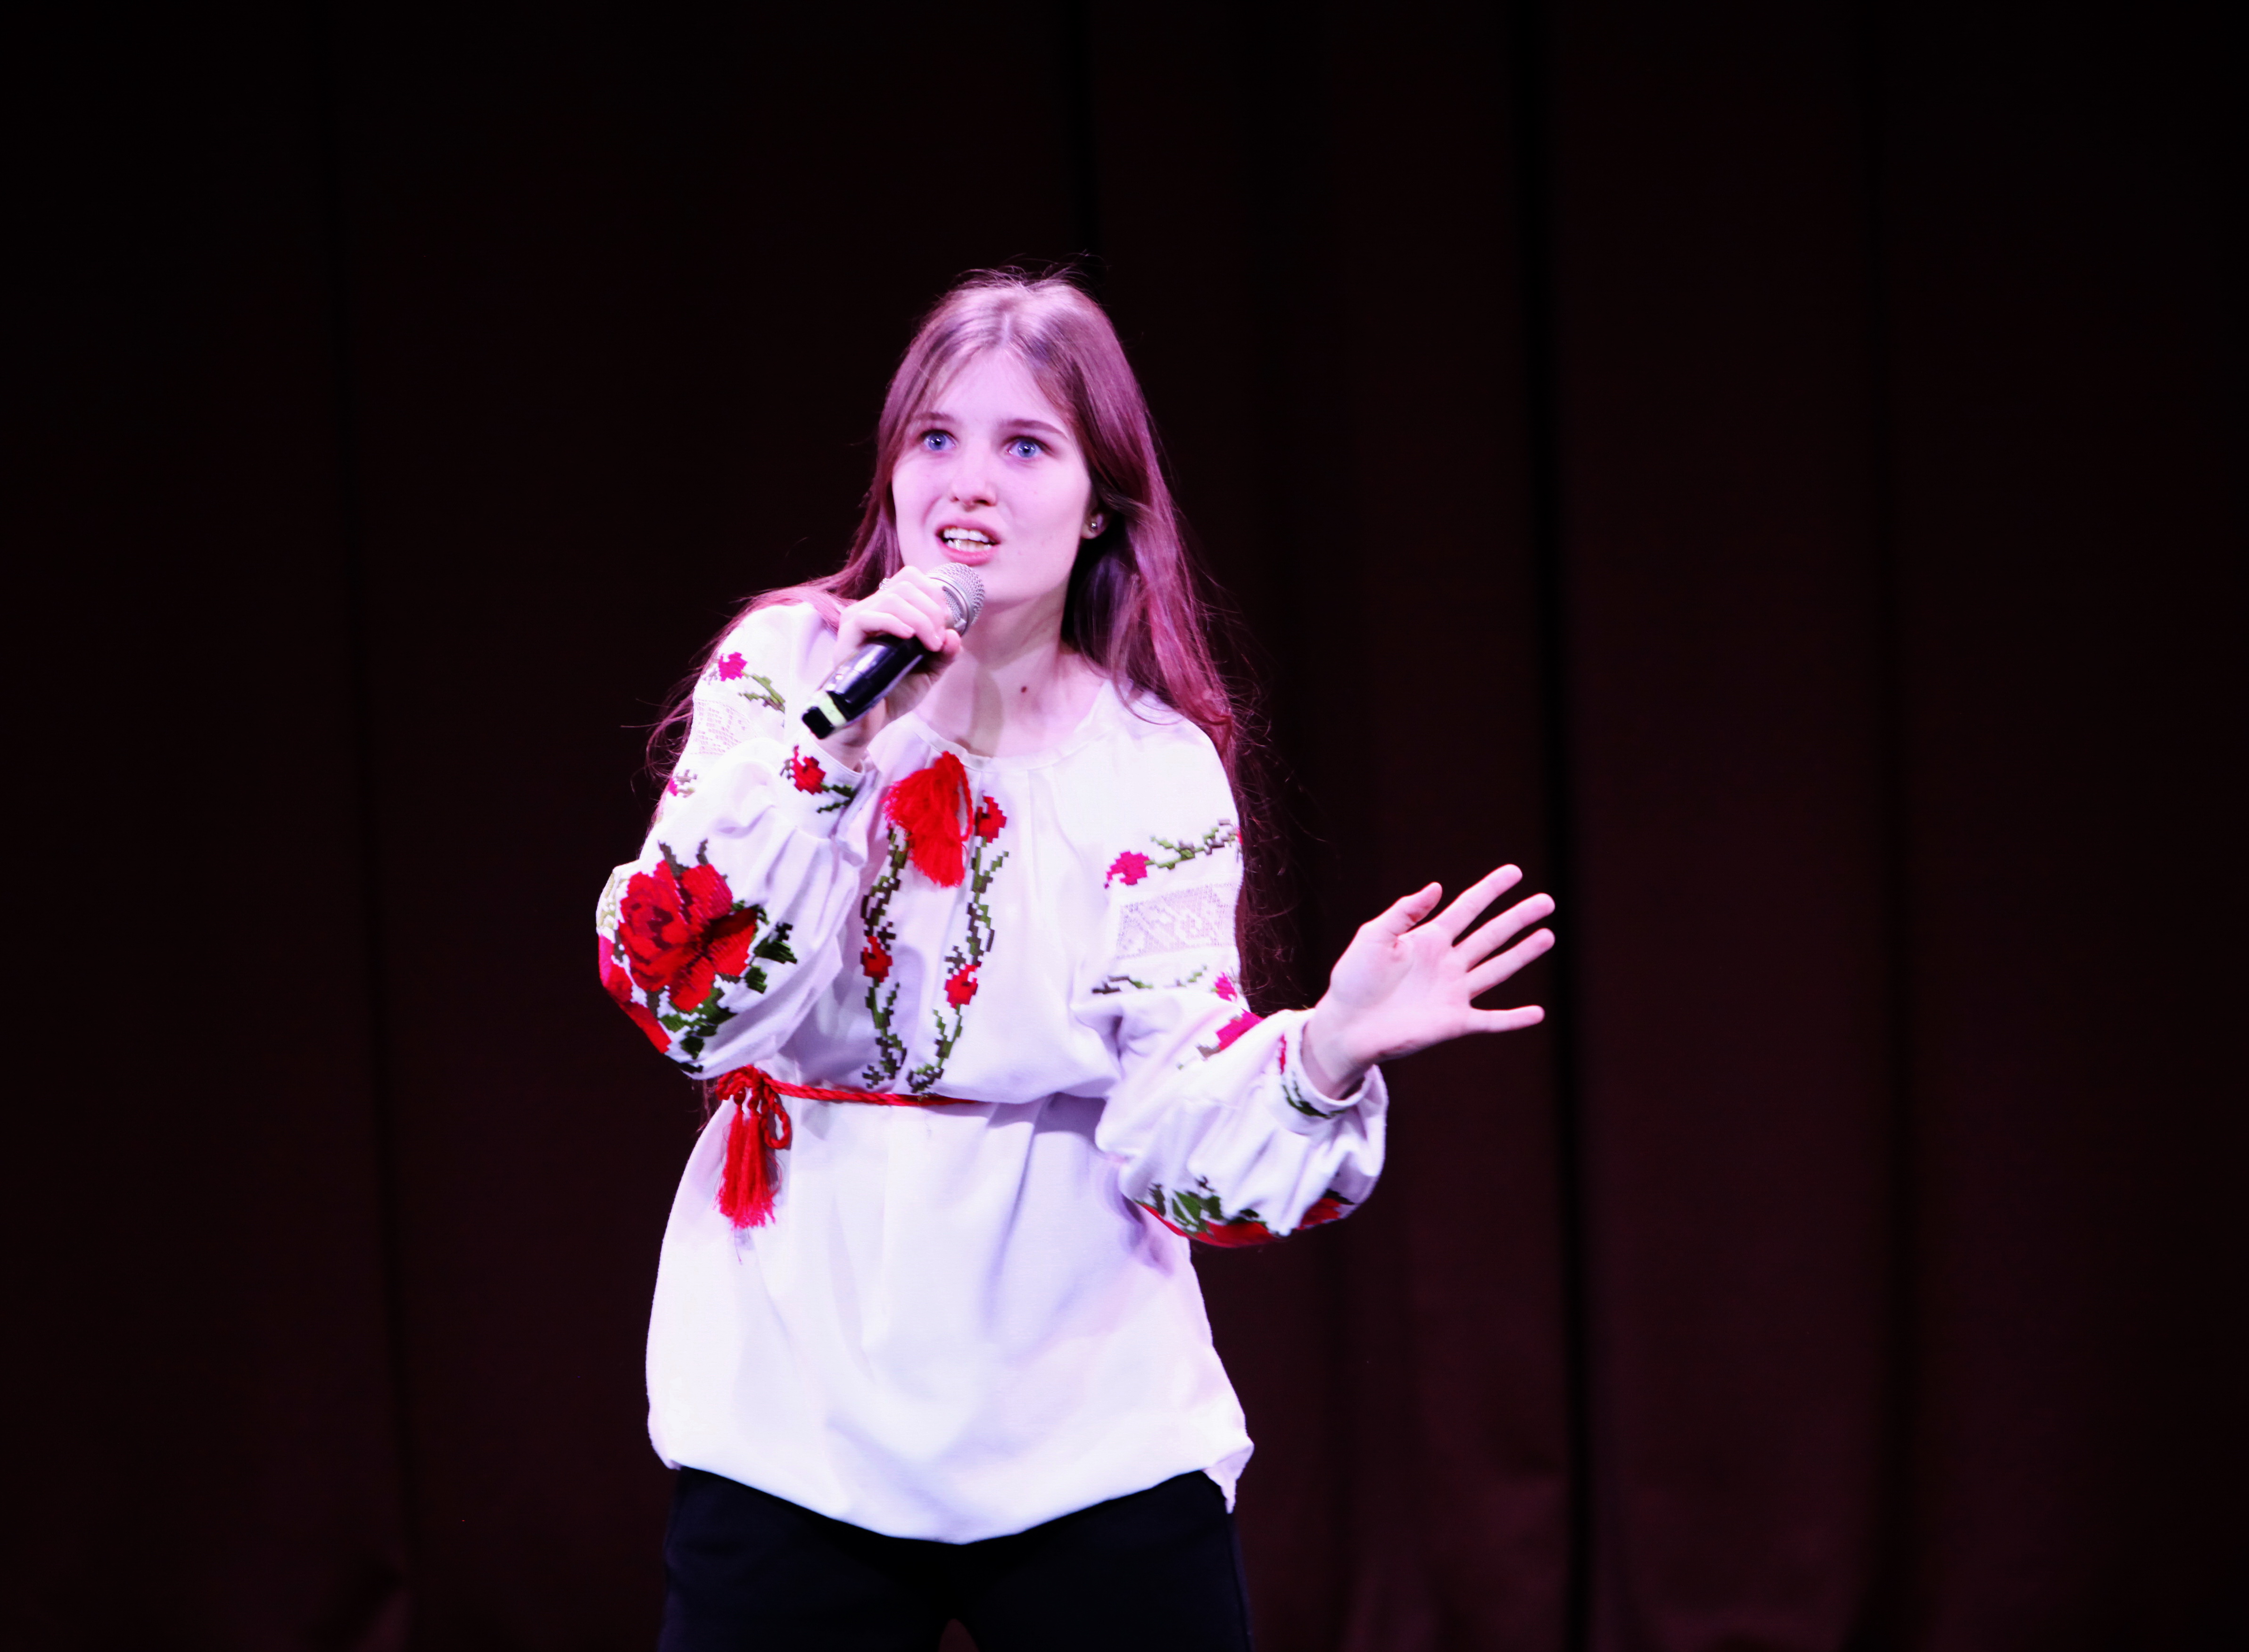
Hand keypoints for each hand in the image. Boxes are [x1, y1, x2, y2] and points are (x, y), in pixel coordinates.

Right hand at [817, 567, 963, 766]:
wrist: (870, 723)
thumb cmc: (894, 694)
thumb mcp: (929, 672)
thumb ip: (945, 653)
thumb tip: (955, 634)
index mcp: (889, 611)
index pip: (910, 578)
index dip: (934, 594)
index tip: (945, 623)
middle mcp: (871, 610)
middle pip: (906, 586)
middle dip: (932, 611)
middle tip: (938, 641)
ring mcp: (857, 622)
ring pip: (892, 599)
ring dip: (921, 620)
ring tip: (930, 645)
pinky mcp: (846, 638)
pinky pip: (869, 617)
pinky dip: (895, 623)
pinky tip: (910, 639)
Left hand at [1300, 864, 1555, 1096]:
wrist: (1346, 1025)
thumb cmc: (1354, 979)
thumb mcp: (1374, 937)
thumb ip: (1404, 912)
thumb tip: (1438, 887)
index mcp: (1429, 939)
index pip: (1467, 908)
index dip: (1491, 890)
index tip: (1514, 872)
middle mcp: (1447, 963)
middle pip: (1491, 935)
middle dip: (1518, 917)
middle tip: (1547, 901)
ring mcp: (1454, 992)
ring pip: (1498, 969)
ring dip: (1523, 954)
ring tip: (1548, 936)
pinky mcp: (1454, 1022)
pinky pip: (1491, 1020)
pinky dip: (1513, 1019)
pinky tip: (1538, 1013)